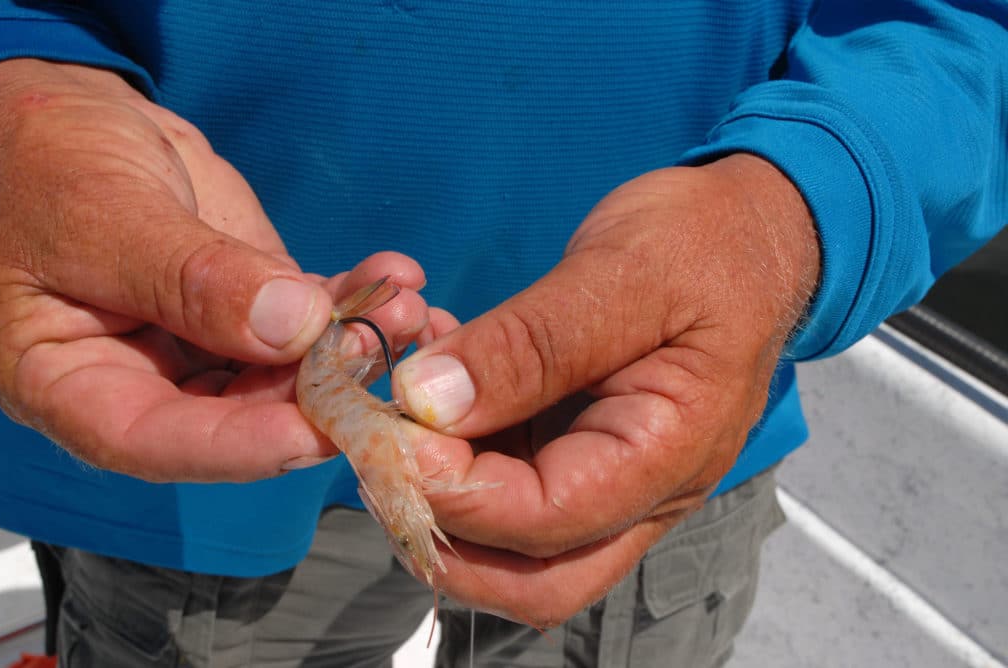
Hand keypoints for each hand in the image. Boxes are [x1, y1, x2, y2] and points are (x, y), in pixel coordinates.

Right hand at [0, 59, 428, 481]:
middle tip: (381, 352)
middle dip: (319, 392)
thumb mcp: (101, 213)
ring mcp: (205, 345)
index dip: (237, 445)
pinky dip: (355, 300)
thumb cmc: (43, 160)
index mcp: (72, 382)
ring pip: (286, 370)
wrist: (68, 111)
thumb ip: (189, 277)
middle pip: (238, 413)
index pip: (153, 440)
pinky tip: (397, 277)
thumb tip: (290, 328)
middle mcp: (146, 379)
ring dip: (353, 345)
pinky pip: (308, 315)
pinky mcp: (250, 305)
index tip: (313, 431)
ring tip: (408, 308)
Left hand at [393, 154, 819, 625]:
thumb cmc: (707, 242)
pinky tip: (427, 393)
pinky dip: (454, 457)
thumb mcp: (621, 273)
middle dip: (442, 537)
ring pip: (513, 546)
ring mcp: (611, 477)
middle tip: (381, 458)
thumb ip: (530, 344)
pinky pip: (510, 485)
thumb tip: (428, 403)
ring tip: (394, 418)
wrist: (751, 230)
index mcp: (669, 452)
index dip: (457, 490)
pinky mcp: (582, 451)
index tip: (392, 430)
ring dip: (439, 498)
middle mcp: (642, 490)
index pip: (549, 519)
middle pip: (534, 579)